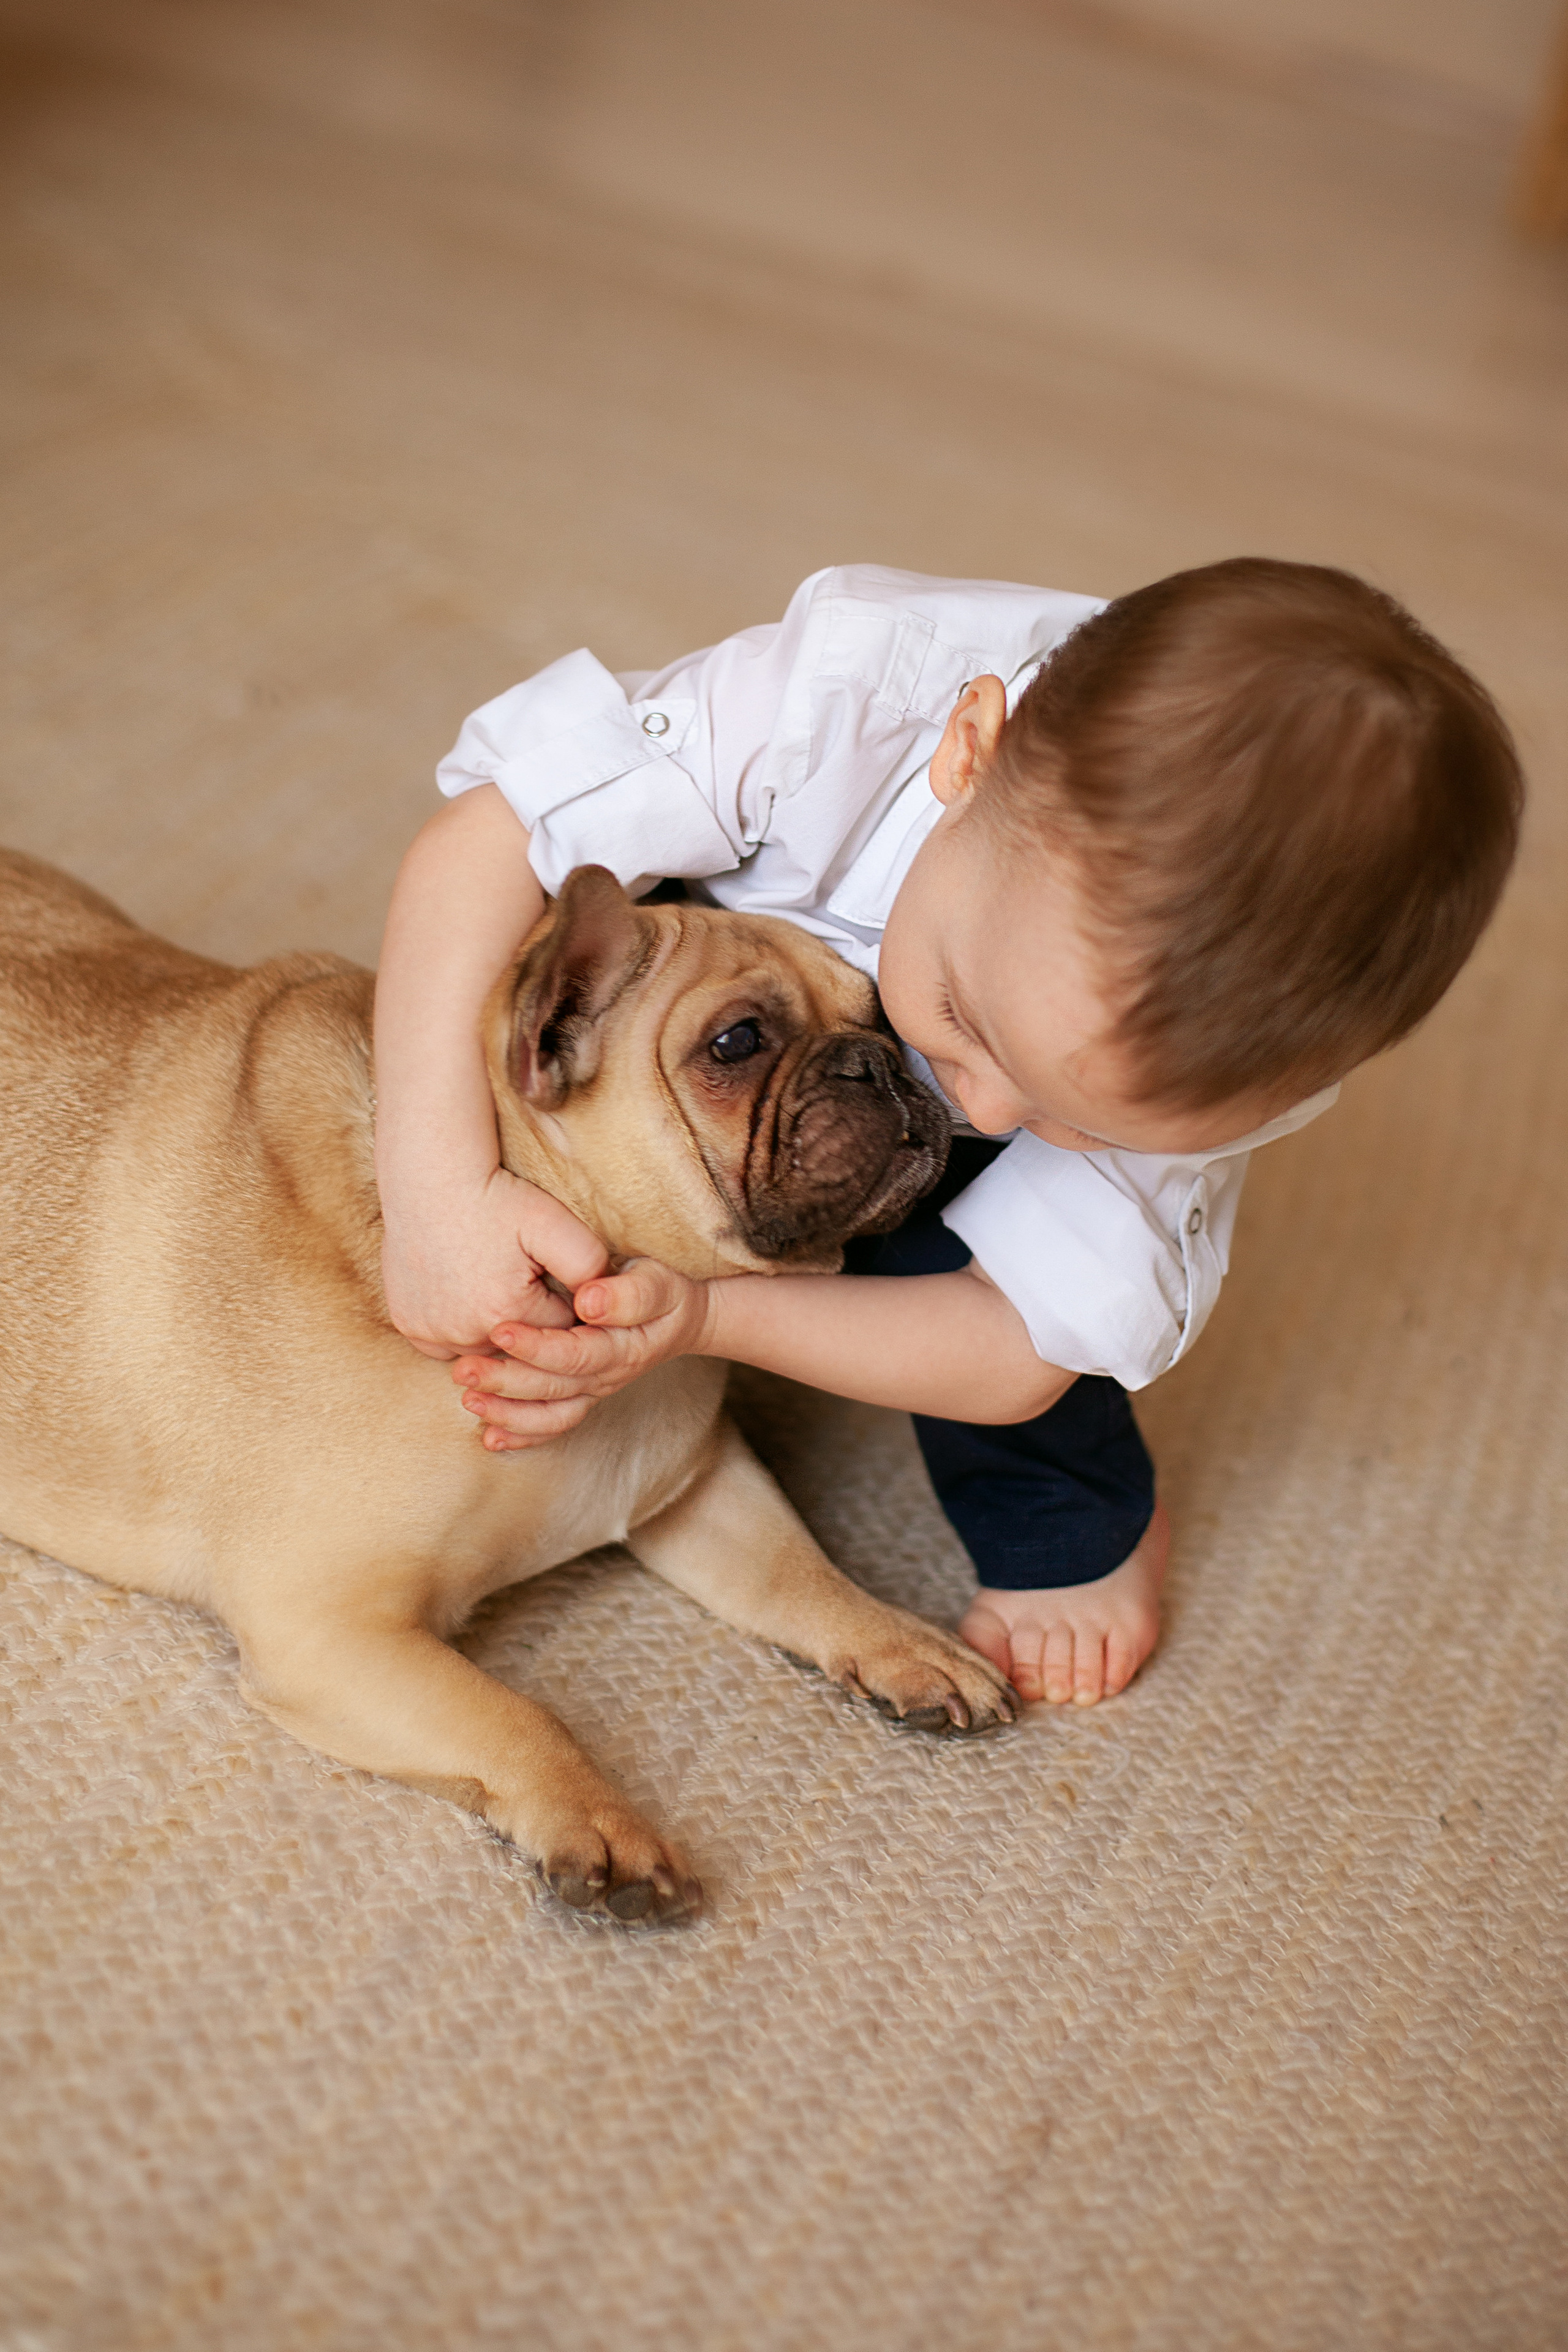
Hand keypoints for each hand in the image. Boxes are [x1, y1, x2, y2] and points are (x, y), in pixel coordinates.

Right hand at [381, 1166, 610, 1359]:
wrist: (432, 1177)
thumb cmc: (497, 1198)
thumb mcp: (555, 1225)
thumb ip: (590, 1267)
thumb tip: (604, 1307)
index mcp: (507, 1315)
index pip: (558, 1332)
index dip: (561, 1300)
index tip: (550, 1271)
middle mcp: (465, 1335)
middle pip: (520, 1346)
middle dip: (528, 1315)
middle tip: (516, 1269)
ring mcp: (432, 1333)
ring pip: (483, 1349)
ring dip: (493, 1326)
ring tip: (492, 1279)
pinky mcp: (407, 1325)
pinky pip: (445, 1343)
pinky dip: (456, 1327)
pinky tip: (461, 1293)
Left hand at [453, 1258, 714, 1450]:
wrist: (679, 1320)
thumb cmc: (663, 1293)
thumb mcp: (657, 1282)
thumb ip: (628, 1294)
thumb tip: (589, 1301)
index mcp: (622, 1349)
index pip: (576, 1353)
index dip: (537, 1346)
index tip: (500, 1331)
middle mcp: (606, 1378)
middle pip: (553, 1388)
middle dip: (506, 1382)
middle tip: (463, 1370)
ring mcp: (593, 1392)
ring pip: (549, 1413)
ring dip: (507, 1412)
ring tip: (467, 1400)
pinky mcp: (581, 1396)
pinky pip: (551, 1424)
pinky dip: (521, 1435)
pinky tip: (490, 1438)